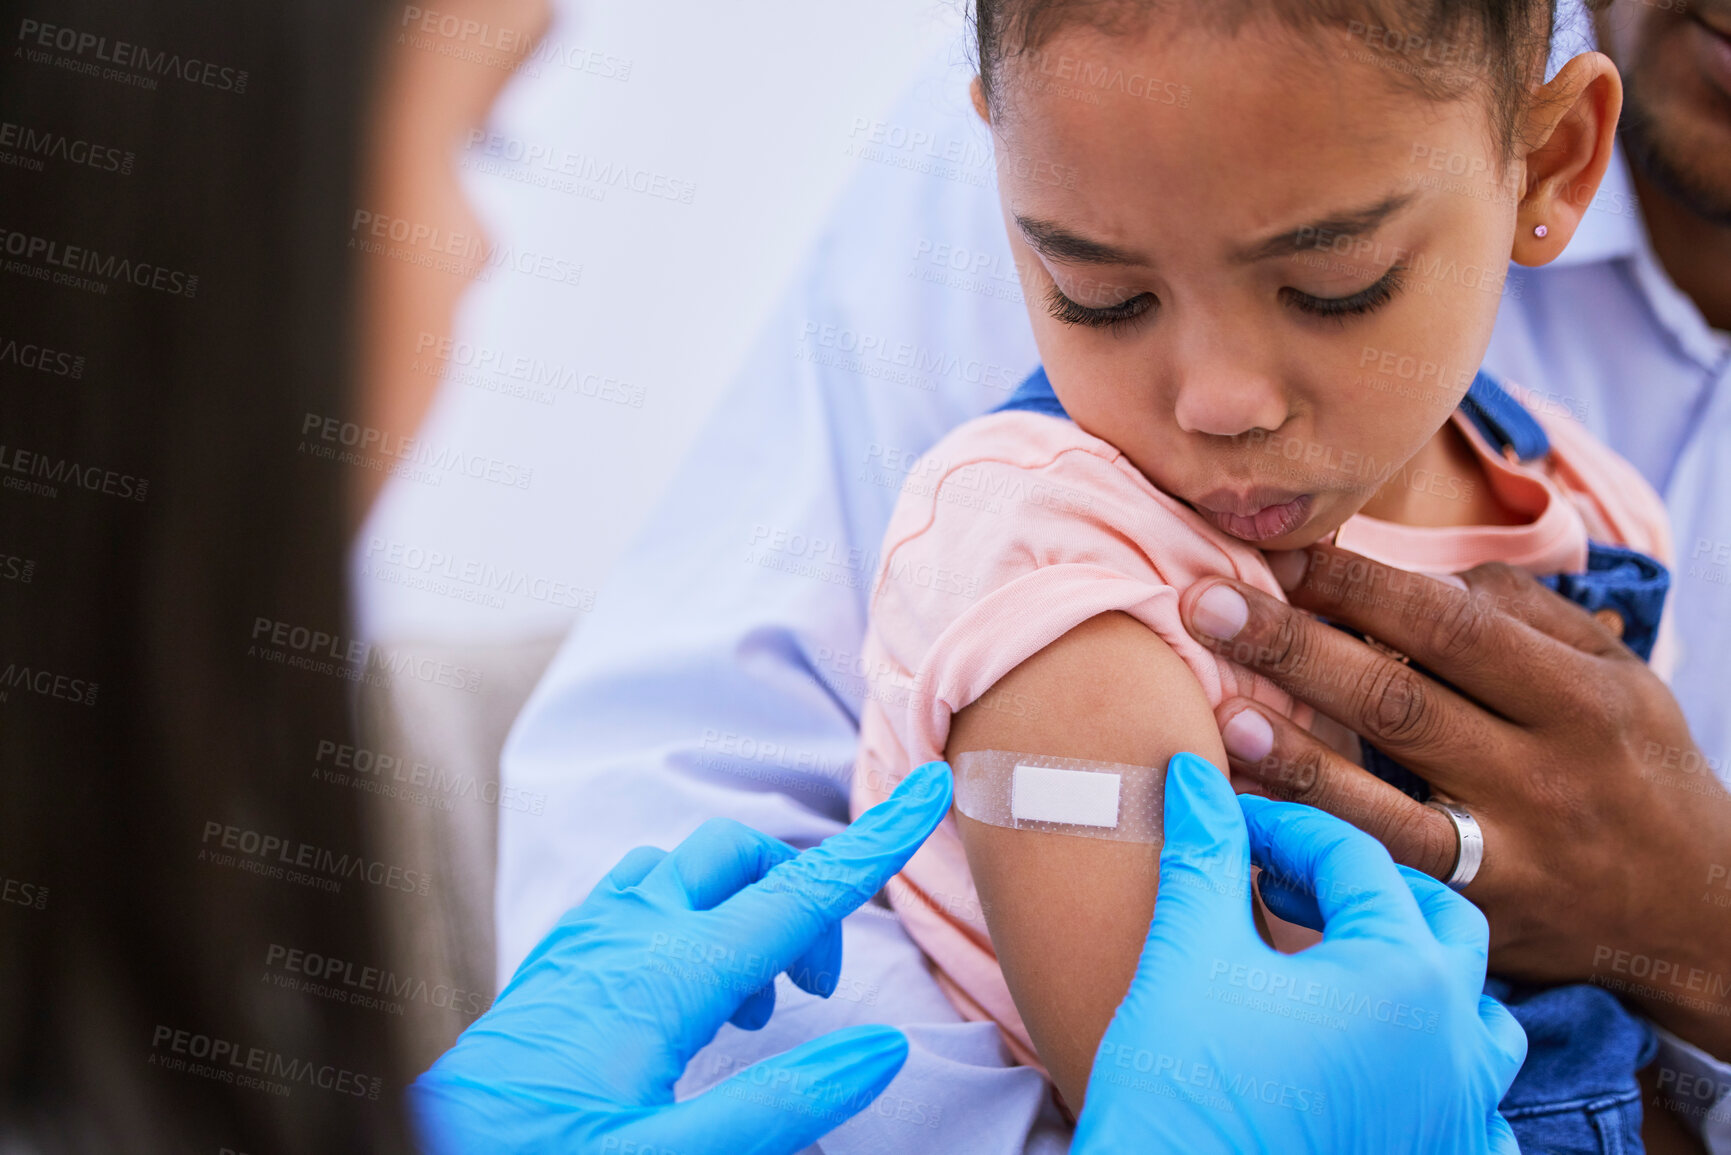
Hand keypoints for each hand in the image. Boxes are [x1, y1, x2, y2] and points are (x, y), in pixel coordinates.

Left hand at [409, 760, 953, 1154]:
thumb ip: (775, 1106)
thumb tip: (882, 1046)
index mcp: (663, 975)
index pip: (794, 896)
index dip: (872, 844)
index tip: (929, 788)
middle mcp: (623, 934)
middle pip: (739, 858)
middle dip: (801, 893)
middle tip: (817, 990)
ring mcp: (583, 941)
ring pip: (685, 871)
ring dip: (742, 908)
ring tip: (756, 1004)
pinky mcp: (557, 964)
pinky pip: (639, 897)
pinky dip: (690, 918)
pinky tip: (687, 995)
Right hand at [1074, 753, 1526, 1153]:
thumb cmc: (1182, 1089)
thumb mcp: (1190, 954)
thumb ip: (1206, 855)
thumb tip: (1195, 776)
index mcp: (1404, 975)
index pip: (1356, 860)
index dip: (1286, 830)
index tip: (1233, 828)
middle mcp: (1457, 1042)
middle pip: (1441, 923)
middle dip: (1364, 891)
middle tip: (1286, 886)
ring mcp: (1461, 1116)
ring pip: (1477, 1017)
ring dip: (1417, 975)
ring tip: (1341, 967)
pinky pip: (1476, 1111)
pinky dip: (1439, 1073)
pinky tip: (1378, 1067)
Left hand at [1179, 542, 1730, 1052]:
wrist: (1697, 921)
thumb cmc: (1635, 771)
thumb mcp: (1617, 678)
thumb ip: (1525, 615)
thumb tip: (1419, 570)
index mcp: (1579, 698)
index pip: (1452, 626)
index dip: (1358, 585)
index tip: (1279, 554)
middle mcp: (1543, 776)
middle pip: (1400, 701)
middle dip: (1295, 648)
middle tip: (1204, 604)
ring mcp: (1507, 855)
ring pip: (1384, 801)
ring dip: (1293, 754)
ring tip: (1219, 710)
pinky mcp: (1475, 918)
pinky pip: (1379, 874)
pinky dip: (1312, 841)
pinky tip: (1249, 809)